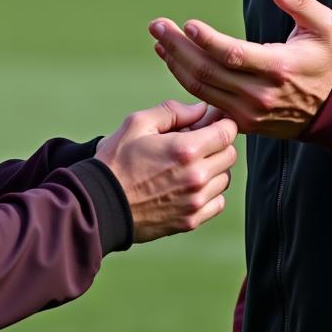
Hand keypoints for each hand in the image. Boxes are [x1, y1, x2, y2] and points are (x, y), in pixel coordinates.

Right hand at [95, 100, 237, 242]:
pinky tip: (189, 185)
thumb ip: (173, 111)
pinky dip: (210, 192)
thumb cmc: (116, 160)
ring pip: (225, 178)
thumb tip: (201, 110)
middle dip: (217, 144)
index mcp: (186, 149)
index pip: (228, 132)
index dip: (222, 123)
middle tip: (196, 141)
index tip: (211, 122)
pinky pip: (218, 202)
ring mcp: (195, 202)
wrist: (101, 204)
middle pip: (230, 154)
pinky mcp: (190, 221)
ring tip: (188, 164)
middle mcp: (197, 177)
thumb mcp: (138, 123)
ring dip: (214, 168)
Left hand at [149, 0, 331, 138]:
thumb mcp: (323, 25)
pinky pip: (207, 103)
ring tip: (159, 41)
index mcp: (279, 67)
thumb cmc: (328, 61)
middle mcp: (260, 94)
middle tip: (157, 26)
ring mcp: (249, 112)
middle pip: (208, 71)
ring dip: (176, 63)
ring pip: (202, 89)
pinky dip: (186, 82)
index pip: (233, 55)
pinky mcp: (243, 122)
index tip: (187, 24)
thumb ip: (297, 0)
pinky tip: (174, 62)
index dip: (207, 40)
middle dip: (177, 47)